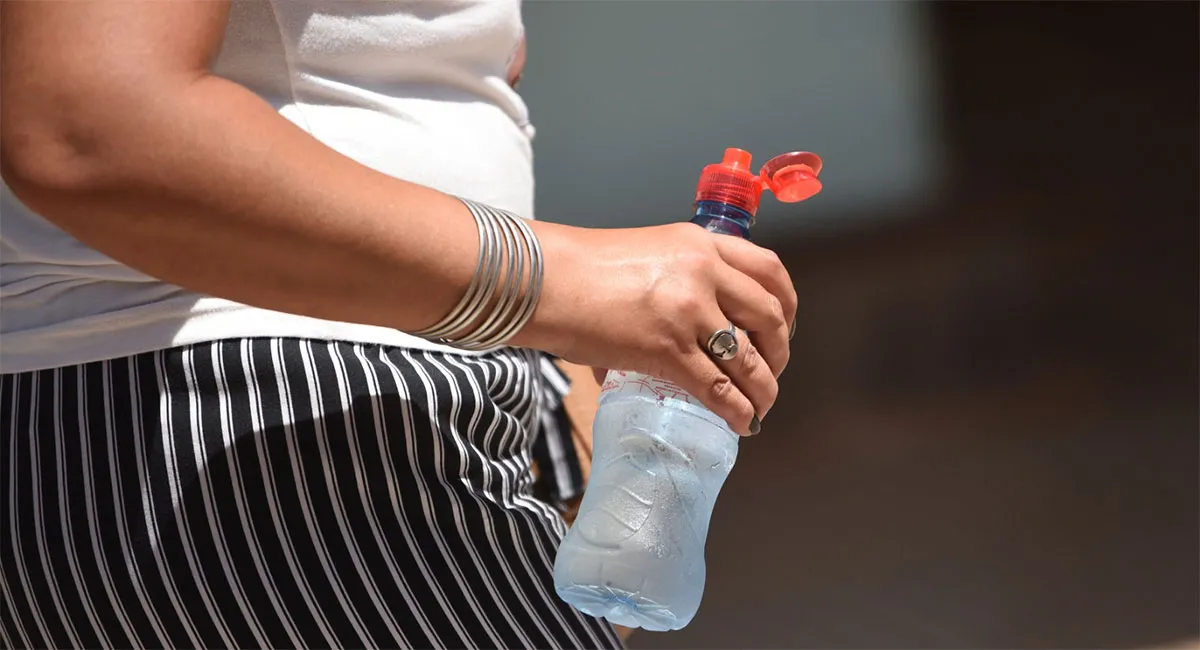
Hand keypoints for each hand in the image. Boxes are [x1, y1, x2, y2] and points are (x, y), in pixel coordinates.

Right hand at [512, 221, 796, 435]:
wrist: (542, 280)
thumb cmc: (578, 269)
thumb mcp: (643, 254)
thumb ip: (673, 280)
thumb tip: (676, 328)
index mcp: (699, 242)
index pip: (768, 269)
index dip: (787, 304)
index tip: (784, 326)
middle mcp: (704, 272)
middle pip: (769, 317)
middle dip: (780, 352)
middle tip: (773, 371)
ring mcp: (689, 311)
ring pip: (750, 359)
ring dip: (764, 389)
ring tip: (761, 406)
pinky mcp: (669, 349)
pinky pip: (719, 388)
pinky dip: (738, 410)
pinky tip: (741, 422)